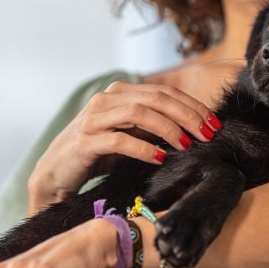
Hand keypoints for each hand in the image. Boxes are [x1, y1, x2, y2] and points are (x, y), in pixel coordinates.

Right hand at [26, 82, 221, 215]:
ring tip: (188, 145)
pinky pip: (120, 139)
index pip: (163, 92)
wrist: (54, 175)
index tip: (214, 124)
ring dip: (169, 128)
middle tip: (208, 134)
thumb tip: (192, 128)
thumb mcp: (128, 135)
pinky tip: (161, 158)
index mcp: (118, 93)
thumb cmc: (95, 156)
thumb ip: (151, 127)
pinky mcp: (85, 141)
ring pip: (139, 113)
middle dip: (187, 115)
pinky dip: (144, 148)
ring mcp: (93, 118)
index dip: (192, 106)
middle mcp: (105, 99)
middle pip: (155, 98)